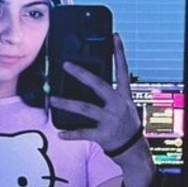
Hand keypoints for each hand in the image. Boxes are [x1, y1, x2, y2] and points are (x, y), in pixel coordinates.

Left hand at [49, 32, 142, 156]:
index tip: (114, 36)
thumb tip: (89, 82)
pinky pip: (83, 133)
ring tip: (53, 99)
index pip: (122, 70)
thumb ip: (110, 95)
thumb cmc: (125, 125)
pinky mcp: (104, 135)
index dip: (119, 52)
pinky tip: (60, 133)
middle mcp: (118, 105)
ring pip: (85, 108)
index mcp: (124, 96)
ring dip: (67, 103)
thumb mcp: (124, 107)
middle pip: (98, 85)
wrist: (134, 150)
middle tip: (66, 65)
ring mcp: (111, 120)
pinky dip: (70, 133)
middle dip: (82, 74)